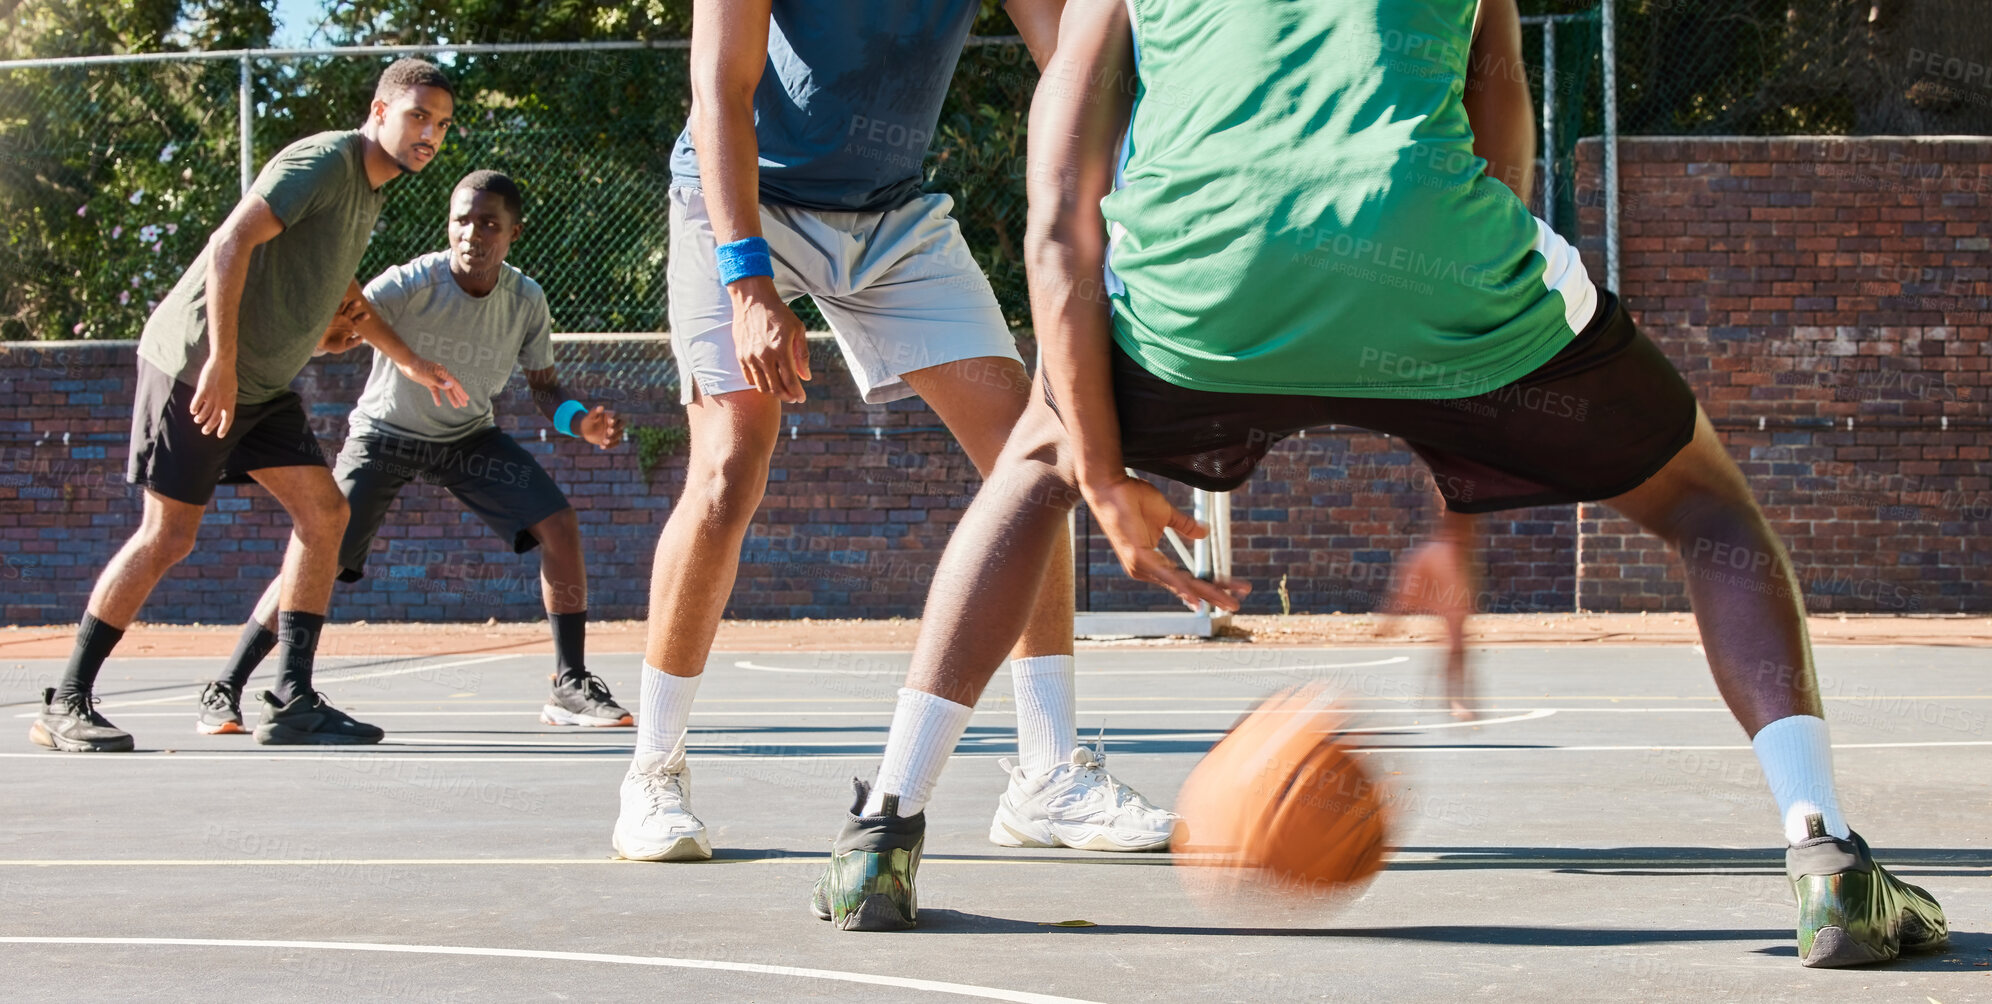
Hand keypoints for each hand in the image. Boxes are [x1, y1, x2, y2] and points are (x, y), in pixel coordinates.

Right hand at [189, 357, 236, 437]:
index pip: (228, 419)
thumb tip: (222, 409)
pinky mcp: (204, 389)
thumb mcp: (231, 390)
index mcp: (231, 400)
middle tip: (204, 431)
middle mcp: (222, 400)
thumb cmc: (227, 376)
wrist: (223, 362)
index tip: (220, 435)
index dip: (224, 428)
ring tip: (197, 420)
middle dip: (210, 426)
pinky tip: (192, 411)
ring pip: (205, 411)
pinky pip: (197, 401)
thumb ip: (227, 400)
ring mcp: (213, 395)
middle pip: (216, 418)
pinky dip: (194, 407)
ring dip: (201, 417)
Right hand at [314, 297, 368, 355]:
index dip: (362, 317)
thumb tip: (362, 338)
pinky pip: (329, 306)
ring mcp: (335, 314)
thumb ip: (353, 342)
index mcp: (349, 325)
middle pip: (350, 309)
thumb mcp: (343, 346)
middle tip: (358, 302)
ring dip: (343, 301)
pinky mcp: (326, 313)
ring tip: (346, 297)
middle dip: (354, 305)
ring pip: (340, 305)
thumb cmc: (332, 345)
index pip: (358, 319)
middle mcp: (343, 318)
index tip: (367, 314)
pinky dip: (330, 302)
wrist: (318, 343)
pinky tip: (332, 297)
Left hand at [397, 356, 470, 407]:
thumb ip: (439, 381)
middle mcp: (441, 375)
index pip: (455, 384)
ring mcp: (435, 378)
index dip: (461, 392)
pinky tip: (438, 404)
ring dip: (451, 397)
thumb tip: (450, 386)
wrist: (406, 362)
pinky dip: (438, 396)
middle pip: (452, 387)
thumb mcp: (428, 375)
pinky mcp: (428, 381)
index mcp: (443, 373)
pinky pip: (435, 390)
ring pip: (445, 390)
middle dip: (458, 396)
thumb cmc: (417, 367)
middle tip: (465, 405)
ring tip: (456, 406)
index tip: (466, 399)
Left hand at [577, 405, 624, 448]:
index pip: (617, 415)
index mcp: (611, 415)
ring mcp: (615, 432)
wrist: (585, 430)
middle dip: (616, 428)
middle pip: (621, 425)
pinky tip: (602, 446)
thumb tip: (600, 407)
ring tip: (603, 441)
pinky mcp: (613, 439)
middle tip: (608, 431)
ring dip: (613, 438)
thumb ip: (595, 411)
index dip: (615, 418)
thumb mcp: (590, 416)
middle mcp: (615, 423)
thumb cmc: (588, 421)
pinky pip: (616, 443)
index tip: (609, 421)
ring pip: (619, 434)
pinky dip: (610, 445)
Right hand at [729, 276, 810, 402]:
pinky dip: (759, 384)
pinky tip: (767, 381)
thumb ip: (802, 355)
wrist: (753, 300)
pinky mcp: (740, 356)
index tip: (802, 398)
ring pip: (761, 387)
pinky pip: (749, 379)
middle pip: (776, 388)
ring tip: (781, 390)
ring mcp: (750, 357)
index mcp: (781, 349)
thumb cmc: (779, 313)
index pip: (790, 381)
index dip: (797, 393)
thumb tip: (806, 377)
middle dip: (787, 397)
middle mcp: (764, 356)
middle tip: (793, 398)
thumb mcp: (798, 330)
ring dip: (773, 392)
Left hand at [1082, 473, 1251, 611]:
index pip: (1188, 578)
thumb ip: (1184, 526)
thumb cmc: (1131, 498)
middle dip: (1215, 595)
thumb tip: (1204, 533)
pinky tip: (1197, 599)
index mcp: (1153, 563)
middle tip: (1237, 605)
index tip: (1234, 588)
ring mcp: (1141, 566)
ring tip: (1228, 602)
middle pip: (1188, 587)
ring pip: (1182, 584)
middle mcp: (1147, 570)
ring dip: (1208, 593)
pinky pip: (1165, 575)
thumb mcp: (1166, 514)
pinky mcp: (1138, 557)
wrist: (1110, 486)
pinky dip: (1182, 587)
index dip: (1211, 584)